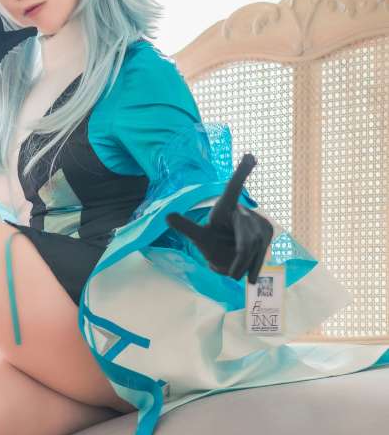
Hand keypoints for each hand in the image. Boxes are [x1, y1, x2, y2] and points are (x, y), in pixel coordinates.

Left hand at [165, 153, 272, 283]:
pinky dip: (254, 267)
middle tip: (233, 275)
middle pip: (246, 239)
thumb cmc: (212, 242)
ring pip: (254, 249)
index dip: (241, 172)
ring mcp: (259, 222)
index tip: (249, 155)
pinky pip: (261, 253)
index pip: (234, 188)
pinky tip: (251, 279)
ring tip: (234, 272)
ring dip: (243, 265)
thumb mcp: (199, 237)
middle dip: (239, 259)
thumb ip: (186, 227)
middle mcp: (245, 211)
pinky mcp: (267, 232)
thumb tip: (167, 216)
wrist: (228, 257)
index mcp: (226, 206)